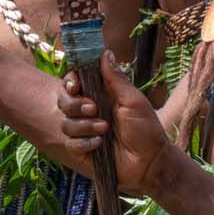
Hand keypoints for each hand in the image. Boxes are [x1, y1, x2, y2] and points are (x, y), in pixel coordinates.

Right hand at [56, 58, 178, 202]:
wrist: (150, 163)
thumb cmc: (147, 130)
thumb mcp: (133, 100)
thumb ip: (116, 78)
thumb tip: (106, 52)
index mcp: (100, 96)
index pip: (75, 83)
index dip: (70, 82)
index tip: (75, 86)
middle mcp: (89, 112)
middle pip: (64, 101)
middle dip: (74, 104)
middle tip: (93, 108)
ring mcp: (84, 131)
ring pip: (65, 122)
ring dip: (84, 126)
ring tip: (104, 130)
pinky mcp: (82, 150)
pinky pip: (70, 143)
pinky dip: (84, 142)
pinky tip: (99, 145)